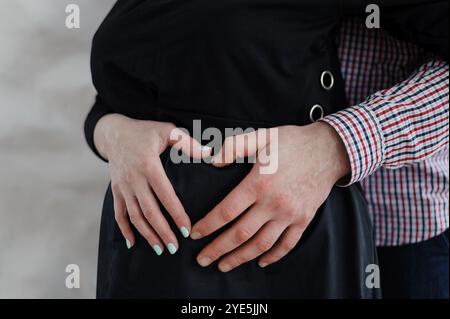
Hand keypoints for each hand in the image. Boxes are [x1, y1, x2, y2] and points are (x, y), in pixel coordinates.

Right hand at [94, 114, 210, 253]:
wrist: (114, 133)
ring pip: (134, 216)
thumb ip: (187, 143)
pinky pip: (119, 213)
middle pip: (149, 211)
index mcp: (149, 165)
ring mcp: (123, 186)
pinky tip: (133, 243)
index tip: (186, 229)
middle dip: (162, 231)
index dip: (176, 213)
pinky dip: (124, 229)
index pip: (165, 194)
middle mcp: (134, 179)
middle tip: (174, 248)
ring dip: (147, 234)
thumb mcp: (167, 130)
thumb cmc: (145, 131)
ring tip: (160, 249)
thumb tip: (210, 154)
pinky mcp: (115, 191)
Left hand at [191, 122, 349, 270]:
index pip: (227, 211)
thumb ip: (234, 147)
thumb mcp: (261, 136)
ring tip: (224, 265)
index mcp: (259, 183)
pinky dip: (274, 257)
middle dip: (218, 249)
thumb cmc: (291, 142)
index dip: (209, 225)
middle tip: (202, 260)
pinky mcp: (304, 219)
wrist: (328, 149)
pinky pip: (287, 244)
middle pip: (241, 234)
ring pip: (262, 244)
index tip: (195, 234)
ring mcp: (291, 214)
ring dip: (241, 258)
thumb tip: (213, 162)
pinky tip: (260, 262)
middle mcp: (274, 203)